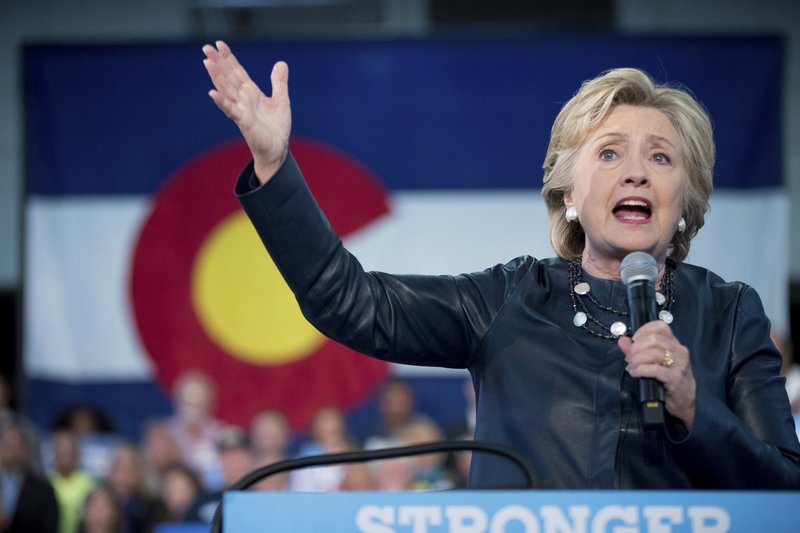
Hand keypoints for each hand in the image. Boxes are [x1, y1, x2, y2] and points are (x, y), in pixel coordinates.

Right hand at [202, 40, 290, 182]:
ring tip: (207, 62)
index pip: (237, 72)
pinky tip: (213, 93)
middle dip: (218, 63)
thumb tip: (281, 63)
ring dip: (217, 77)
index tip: (219, 44)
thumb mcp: (281, 100)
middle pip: (228, 77)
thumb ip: (279, 83)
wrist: (277, 149)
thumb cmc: (276, 128)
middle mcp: (243, 99)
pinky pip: (231, 110)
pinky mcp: (244, 122)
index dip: (229, 58)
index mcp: (251, 93)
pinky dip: (222, 102)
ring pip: (226, 90)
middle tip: (206, 47)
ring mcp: (241, 110)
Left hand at [618, 321, 695, 429]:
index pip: (660, 327)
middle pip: (654, 340)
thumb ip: (636, 350)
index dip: (644, 330)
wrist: (685, 401)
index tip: (633, 340)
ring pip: (653, 353)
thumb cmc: (670, 380)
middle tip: (629, 358)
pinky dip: (641, 370)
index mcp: (674, 344)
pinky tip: (635, 373)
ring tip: (631, 367)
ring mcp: (679, 364)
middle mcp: (679, 351)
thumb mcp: (654, 362)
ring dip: (637, 360)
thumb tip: (623, 341)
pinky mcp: (676, 378)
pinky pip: (655, 369)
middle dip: (636, 348)